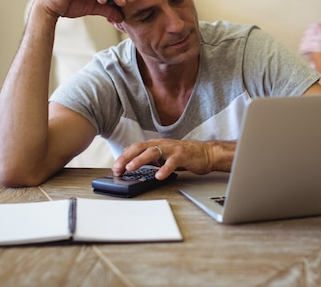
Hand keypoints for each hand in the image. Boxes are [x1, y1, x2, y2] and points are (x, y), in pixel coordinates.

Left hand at [112, 139, 233, 179]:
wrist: (206, 153)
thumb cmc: (184, 156)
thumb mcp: (163, 156)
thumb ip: (150, 160)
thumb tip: (133, 167)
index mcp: (156, 145)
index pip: (135, 148)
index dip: (123, 157)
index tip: (115, 168)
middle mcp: (162, 144)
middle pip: (140, 148)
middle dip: (126, 158)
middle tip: (117, 169)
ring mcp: (172, 149)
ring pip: (153, 152)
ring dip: (140, 160)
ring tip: (131, 168)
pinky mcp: (183, 155)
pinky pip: (172, 162)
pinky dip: (164, 169)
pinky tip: (159, 176)